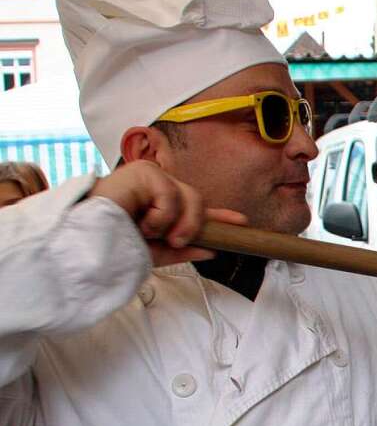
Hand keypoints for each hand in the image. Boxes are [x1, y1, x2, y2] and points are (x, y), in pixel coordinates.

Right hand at [88, 161, 246, 266]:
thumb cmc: (112, 245)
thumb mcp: (155, 253)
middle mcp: (157, 190)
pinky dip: (161, 214)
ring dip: (176, 222)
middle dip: (195, 225)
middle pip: (198, 201)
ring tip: (151, 232)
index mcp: (161, 208)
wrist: (85, 244)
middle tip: (176, 240)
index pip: (197, 209)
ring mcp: (150, 178)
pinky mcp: (142, 172)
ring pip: (190, 197)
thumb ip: (184, 250)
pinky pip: (171, 193)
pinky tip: (142, 220)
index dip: (219, 215)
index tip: (241, 222)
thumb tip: (213, 251)